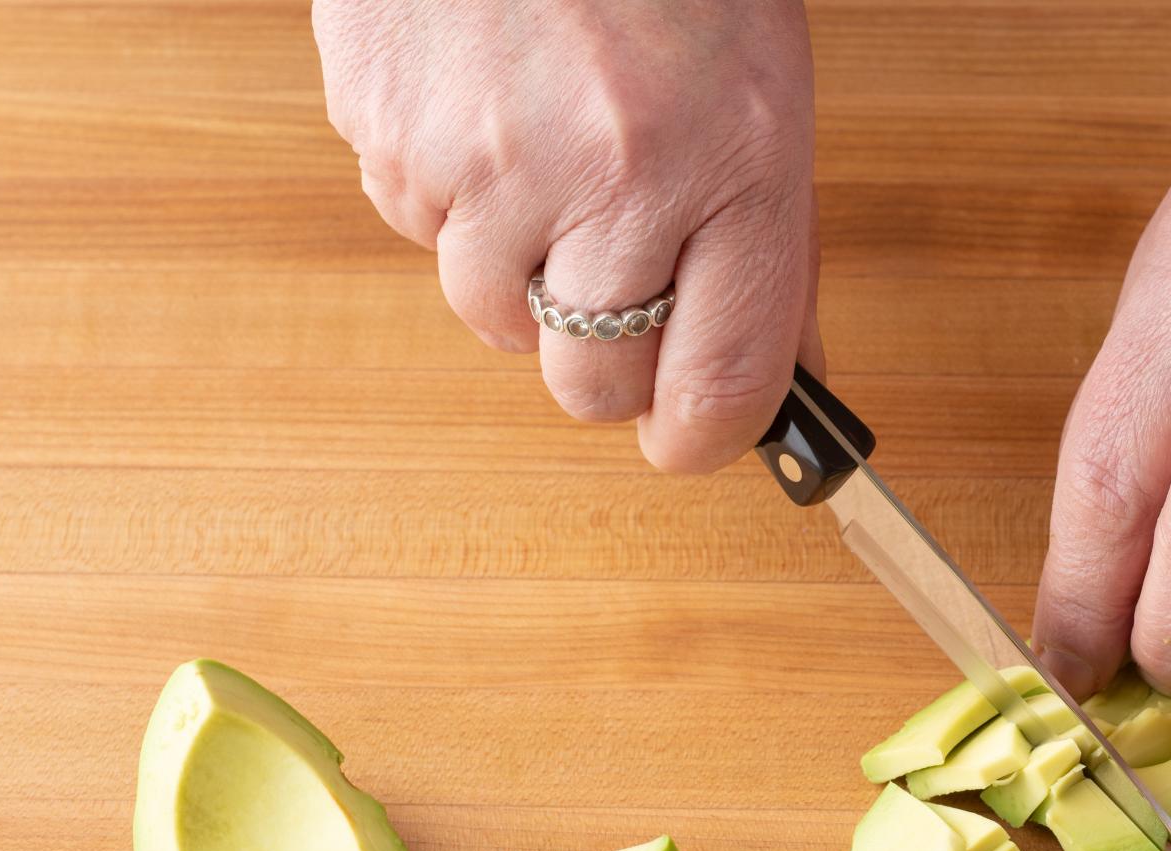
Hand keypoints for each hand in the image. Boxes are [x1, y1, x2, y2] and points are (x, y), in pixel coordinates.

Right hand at [313, 0, 820, 470]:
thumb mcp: (762, 91)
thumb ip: (771, 246)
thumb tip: (778, 379)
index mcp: (736, 165)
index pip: (720, 386)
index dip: (703, 436)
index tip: (693, 439)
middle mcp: (616, 177)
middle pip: (592, 388)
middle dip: (606, 361)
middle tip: (616, 285)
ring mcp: (491, 162)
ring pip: (495, 320)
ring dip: (522, 274)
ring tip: (550, 160)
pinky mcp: (392, 135)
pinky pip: (419, 233)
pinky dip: (455, 200)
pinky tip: (488, 111)